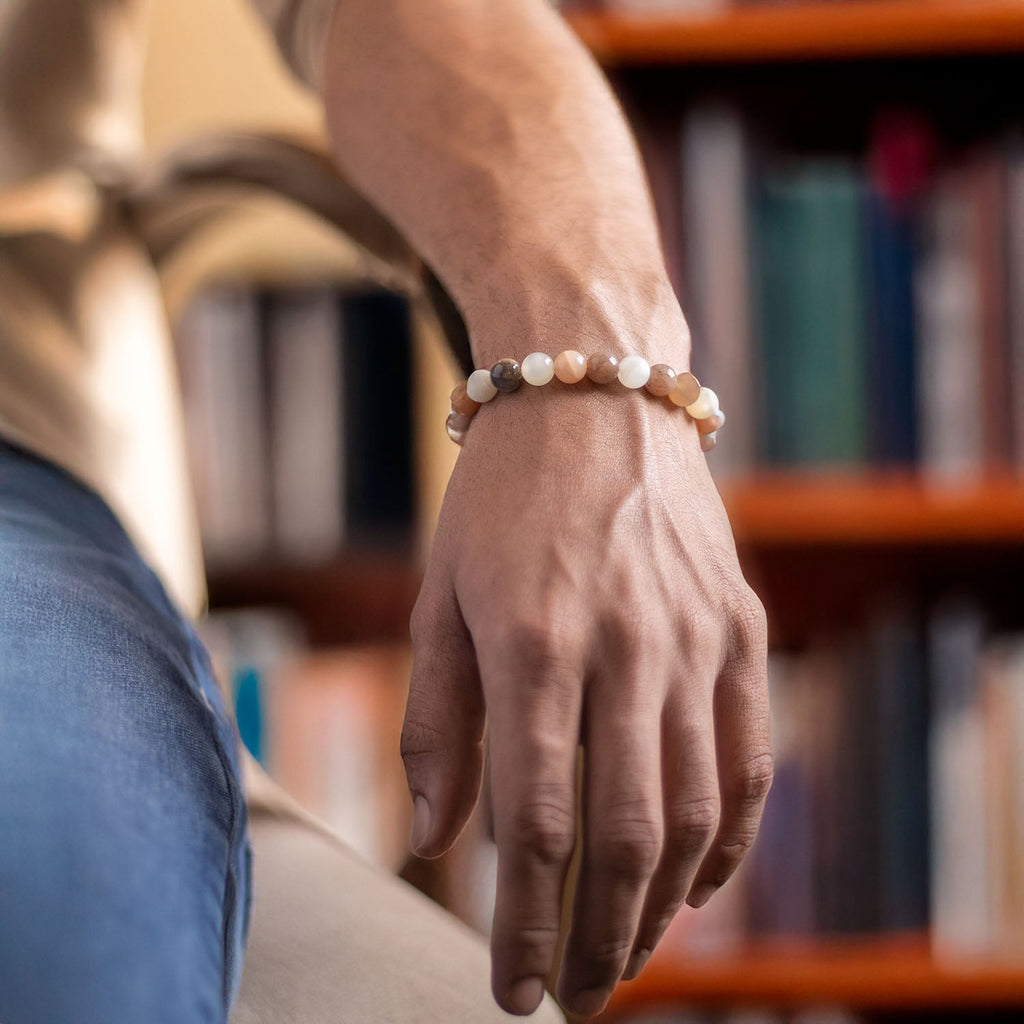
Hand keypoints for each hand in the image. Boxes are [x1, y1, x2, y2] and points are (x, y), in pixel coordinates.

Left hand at [402, 379, 771, 1017]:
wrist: (591, 399)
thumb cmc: (499, 503)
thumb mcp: (440, 598)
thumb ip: (438, 721)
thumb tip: (436, 839)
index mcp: (533, 641)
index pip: (534, 822)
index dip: (524, 925)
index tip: (515, 991)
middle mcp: (624, 646)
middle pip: (623, 837)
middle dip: (598, 939)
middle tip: (578, 998)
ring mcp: (694, 637)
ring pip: (693, 811)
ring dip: (662, 906)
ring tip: (630, 956)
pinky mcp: (740, 626)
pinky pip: (748, 759)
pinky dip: (728, 838)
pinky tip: (697, 884)